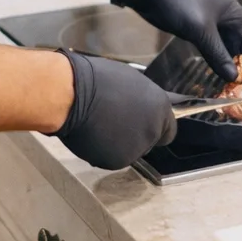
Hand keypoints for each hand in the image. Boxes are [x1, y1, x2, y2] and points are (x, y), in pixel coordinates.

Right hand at [53, 50, 175, 168]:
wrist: (73, 94)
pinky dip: (103, 150)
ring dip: (119, 143)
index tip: (144, 124)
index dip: (155, 127)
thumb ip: (144, 100)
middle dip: (136, 134)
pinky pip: (111, 157)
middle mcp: (152, 130)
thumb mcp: (130, 80)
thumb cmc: (97, 79)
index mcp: (160, 108)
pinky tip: (93, 134)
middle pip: (149, 141)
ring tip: (101, 125)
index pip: (169, 130)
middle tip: (117, 121)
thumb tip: (143, 106)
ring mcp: (135, 148)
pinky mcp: (116, 161)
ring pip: (130, 151)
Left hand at [110, 0, 241, 82]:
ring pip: (223, 40)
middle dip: (238, 56)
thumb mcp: (200, 31)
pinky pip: (210, 39)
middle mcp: (223, 11)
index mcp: (230, 7)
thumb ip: (217, 53)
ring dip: (224, 56)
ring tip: (224, 77)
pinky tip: (211, 66)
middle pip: (238, 37)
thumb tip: (234, 76)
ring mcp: (208, 16)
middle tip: (236, 79)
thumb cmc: (178, 5)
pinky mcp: (196, 22)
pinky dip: (212, 51)